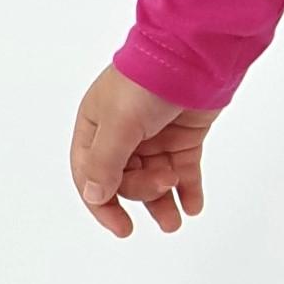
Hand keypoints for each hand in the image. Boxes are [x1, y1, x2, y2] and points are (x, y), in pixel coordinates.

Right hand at [70, 65, 216, 238]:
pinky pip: (183, 170)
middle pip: (125, 180)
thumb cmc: (147, 83)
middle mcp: (122, 134)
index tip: (122, 228)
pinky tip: (193, 206)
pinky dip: (188, 190)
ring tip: (176, 221)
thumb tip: (95, 196)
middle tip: (164, 183)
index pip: (90, 176)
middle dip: (144, 191)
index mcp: (95, 127)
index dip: (102, 204)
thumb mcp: (119, 124)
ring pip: (154, 179)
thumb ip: (105, 163)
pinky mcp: (183, 135)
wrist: (194, 55)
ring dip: (163, 201)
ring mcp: (154, 135)